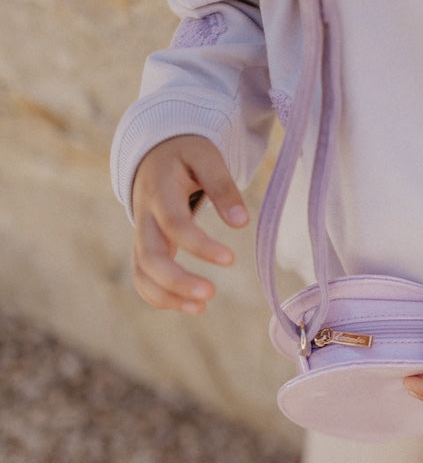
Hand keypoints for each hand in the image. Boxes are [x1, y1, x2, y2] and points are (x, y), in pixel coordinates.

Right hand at [131, 135, 248, 313]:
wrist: (153, 154)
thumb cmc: (185, 156)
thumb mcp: (205, 158)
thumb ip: (223, 187)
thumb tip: (241, 222)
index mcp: (159, 192)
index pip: (174, 224)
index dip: (200, 245)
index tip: (230, 259)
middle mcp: (144, 218)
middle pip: (149, 256)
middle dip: (177, 280)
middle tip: (211, 294)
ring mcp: (141, 235)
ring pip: (142, 272)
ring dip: (168, 295)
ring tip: (201, 308)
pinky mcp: (144, 248)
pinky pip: (142, 278)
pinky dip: (160, 297)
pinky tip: (190, 306)